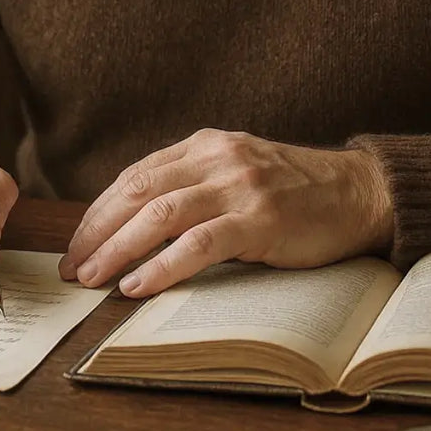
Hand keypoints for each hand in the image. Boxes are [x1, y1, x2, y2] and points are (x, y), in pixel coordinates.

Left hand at [59, 128, 392, 296]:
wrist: (358, 191)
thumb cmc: (296, 188)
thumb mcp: (239, 169)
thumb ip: (196, 184)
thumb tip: (137, 223)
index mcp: (207, 144)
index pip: (137, 174)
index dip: (100, 210)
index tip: (78, 241)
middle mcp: (218, 157)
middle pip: (139, 191)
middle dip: (97, 230)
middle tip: (73, 265)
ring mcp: (239, 186)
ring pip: (160, 214)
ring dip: (118, 249)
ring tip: (93, 278)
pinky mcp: (260, 220)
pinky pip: (199, 244)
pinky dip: (162, 266)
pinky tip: (138, 286)